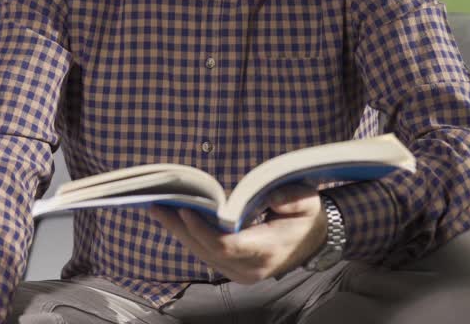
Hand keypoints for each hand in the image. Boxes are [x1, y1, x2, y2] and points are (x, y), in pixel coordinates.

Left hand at [148, 184, 327, 283]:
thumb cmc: (306, 216)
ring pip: (202, 254)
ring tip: (158, 210)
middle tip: (157, 206)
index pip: (226, 244)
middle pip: (206, 250)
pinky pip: (206, 254)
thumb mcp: (306, 201)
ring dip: (180, 232)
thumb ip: (290, 198)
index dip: (202, 229)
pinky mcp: (233, 269)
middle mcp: (250, 268)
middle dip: (180, 228)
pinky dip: (190, 237)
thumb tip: (269, 197)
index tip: (185, 209)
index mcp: (266, 250)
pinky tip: (174, 221)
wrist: (313, 240)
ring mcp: (240, 272)